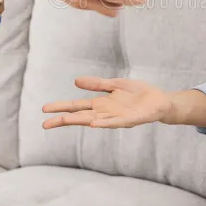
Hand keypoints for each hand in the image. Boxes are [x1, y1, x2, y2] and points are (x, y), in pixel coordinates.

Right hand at [42, 77, 174, 128]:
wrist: (160, 101)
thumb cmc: (138, 94)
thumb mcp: (115, 85)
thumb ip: (97, 84)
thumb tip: (75, 81)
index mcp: (101, 104)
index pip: (76, 107)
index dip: (61, 107)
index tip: (44, 109)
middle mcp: (105, 113)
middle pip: (80, 117)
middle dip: (63, 120)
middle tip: (45, 124)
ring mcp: (116, 118)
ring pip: (94, 121)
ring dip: (80, 122)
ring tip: (64, 121)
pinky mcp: (130, 120)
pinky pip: (115, 123)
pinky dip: (104, 123)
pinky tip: (94, 123)